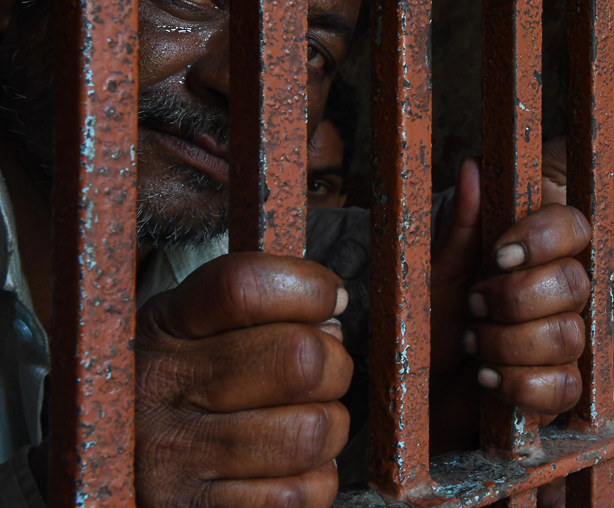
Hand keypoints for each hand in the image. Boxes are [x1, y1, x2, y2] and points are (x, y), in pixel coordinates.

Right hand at [135, 253, 352, 507]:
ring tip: (304, 422)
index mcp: (165, 325)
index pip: (246, 288)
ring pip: (310, 432)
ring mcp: (171, 457)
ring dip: (329, 428)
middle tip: (323, 373)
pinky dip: (314, 482)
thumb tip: (333, 317)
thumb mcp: (191, 328)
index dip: (310, 288)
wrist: (116, 465)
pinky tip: (288, 469)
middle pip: (300, 360)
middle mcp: (159, 387)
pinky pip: (297, 496)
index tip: (330, 299)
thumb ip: (258, 311)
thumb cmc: (181, 388)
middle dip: (335, 365)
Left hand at [429, 158, 590, 449]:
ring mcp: (566, 342)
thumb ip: (464, 225)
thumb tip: (472, 166)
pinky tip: (486, 377)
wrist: (420, 384)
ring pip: (568, 335)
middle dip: (513, 298)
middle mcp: (560, 294)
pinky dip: (518, 384)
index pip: (575, 227)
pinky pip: (565, 386)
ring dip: (507, 343)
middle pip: (575, 283)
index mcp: (539, 255)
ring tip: (472, 342)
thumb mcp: (441, 270)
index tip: (498, 256)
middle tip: (473, 305)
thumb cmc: (434, 321)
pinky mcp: (562, 390)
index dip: (542, 239)